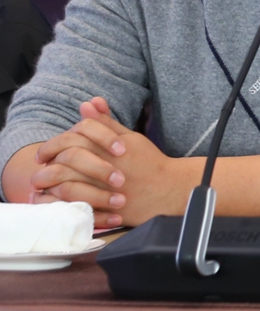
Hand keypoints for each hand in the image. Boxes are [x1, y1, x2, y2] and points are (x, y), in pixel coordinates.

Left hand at [24, 99, 189, 226]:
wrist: (168, 190)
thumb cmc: (149, 162)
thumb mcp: (130, 137)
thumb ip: (106, 122)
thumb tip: (88, 103)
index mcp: (109, 147)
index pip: (74, 137)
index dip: (55, 142)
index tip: (46, 152)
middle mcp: (104, 165)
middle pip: (65, 158)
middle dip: (48, 161)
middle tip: (41, 164)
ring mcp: (104, 187)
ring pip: (65, 182)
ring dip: (49, 181)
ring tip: (40, 182)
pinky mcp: (104, 207)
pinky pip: (73, 204)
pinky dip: (58, 201)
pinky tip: (53, 198)